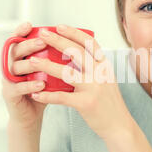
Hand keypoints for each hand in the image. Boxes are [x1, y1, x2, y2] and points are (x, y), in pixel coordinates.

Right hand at [1, 22, 48, 130]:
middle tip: (41, 41)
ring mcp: (8, 80)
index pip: (17, 40)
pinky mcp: (9, 95)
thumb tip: (75, 43)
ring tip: (40, 62)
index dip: (21, 32)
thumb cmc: (42, 91)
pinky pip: (18, 88)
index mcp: (20, 58)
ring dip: (28, 64)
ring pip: (14, 68)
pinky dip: (29, 86)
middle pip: (14, 51)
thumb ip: (54, 59)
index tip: (30, 25)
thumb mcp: (48, 72)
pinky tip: (41, 85)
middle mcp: (11, 66)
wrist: (30, 115)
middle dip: (28, 45)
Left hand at [29, 24, 133, 140]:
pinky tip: (36, 95)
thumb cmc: (109, 103)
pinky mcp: (86, 104)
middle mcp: (100, 74)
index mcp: (105, 66)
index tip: (59, 26)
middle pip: (76, 52)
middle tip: (42, 34)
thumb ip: (94, 68)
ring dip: (47, 66)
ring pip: (66, 73)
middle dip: (57, 41)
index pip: (90, 43)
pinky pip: (62, 97)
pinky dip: (47, 96)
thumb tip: (75, 55)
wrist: (119, 126)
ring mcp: (93, 88)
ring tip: (32, 61)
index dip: (74, 33)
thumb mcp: (106, 80)